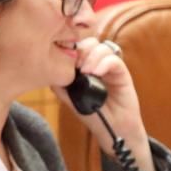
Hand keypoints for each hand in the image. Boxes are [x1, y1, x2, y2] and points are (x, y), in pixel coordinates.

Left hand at [53, 37, 154, 170]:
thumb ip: (59, 83)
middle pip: (89, 42)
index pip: (77, 46)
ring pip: (102, 48)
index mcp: (84, 66)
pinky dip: (104, 63)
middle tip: (76, 66)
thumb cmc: (91, 113)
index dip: (70, 48)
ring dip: (91, 57)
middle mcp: (97, 63)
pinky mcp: (122, 74)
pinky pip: (115, 60)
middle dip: (81, 50)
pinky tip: (97, 73)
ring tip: (86, 72)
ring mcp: (110, 67)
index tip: (63, 60)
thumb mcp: (69, 98)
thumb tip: (48, 69)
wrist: (111, 129)